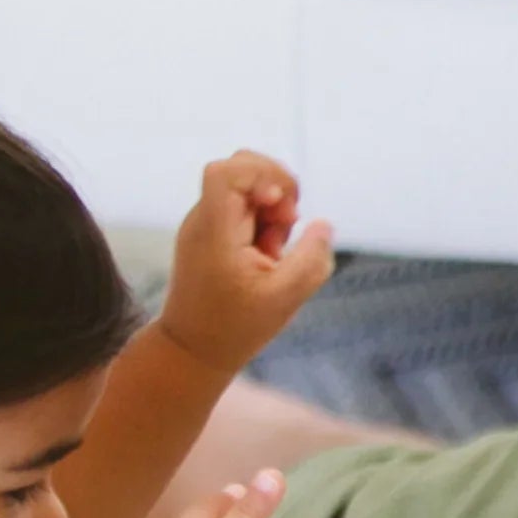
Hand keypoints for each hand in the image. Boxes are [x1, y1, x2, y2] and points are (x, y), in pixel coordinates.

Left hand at [160, 151, 336, 374]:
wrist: (193, 349)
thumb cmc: (235, 328)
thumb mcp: (284, 298)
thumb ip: (310, 259)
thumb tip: (324, 224)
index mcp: (215, 232)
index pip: (226, 172)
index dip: (263, 174)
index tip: (281, 207)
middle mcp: (203, 220)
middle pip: (240, 168)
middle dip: (277, 188)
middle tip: (287, 225)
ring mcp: (204, 224)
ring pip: (245, 188)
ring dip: (272, 209)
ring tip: (275, 248)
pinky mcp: (210, 233)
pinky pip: (241, 209)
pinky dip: (262, 222)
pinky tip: (267, 254)